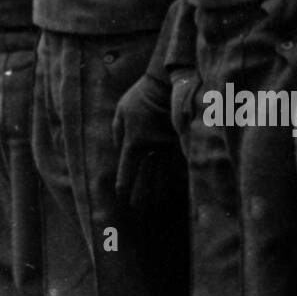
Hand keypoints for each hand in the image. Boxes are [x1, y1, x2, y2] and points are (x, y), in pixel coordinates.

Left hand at [113, 71, 181, 209]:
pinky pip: (175, 164)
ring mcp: (168, 146)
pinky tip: (172, 189)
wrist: (167, 85)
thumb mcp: (121, 111)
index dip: (124, 185)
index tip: (121, 197)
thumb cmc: (140, 96)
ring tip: (154, 206)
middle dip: (141, 195)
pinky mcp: (179, 141)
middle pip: (145, 178)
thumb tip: (118, 149)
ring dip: (157, 192)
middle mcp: (152, 148)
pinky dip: (172, 178)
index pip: (128, 169)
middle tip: (137, 211)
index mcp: (135, 140)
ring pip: (162, 175)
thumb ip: (117, 132)